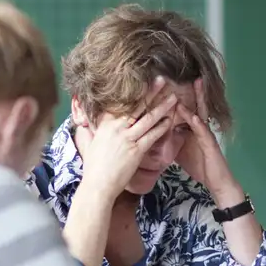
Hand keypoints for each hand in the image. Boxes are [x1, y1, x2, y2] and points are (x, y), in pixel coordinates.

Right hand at [79, 78, 176, 200]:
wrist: (98, 184)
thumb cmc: (94, 167)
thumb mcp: (92, 143)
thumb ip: (96, 131)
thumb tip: (92, 125)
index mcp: (106, 124)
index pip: (122, 103)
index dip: (135, 93)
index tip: (144, 83)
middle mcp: (116, 128)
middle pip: (137, 106)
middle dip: (151, 93)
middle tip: (162, 81)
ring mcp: (127, 138)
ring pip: (148, 118)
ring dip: (162, 107)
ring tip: (173, 97)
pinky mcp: (136, 150)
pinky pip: (152, 135)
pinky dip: (162, 127)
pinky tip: (170, 120)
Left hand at [175, 78, 240, 204]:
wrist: (216, 183)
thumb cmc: (199, 166)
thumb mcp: (180, 150)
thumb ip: (170, 139)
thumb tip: (155, 133)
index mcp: (192, 129)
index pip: (184, 109)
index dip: (177, 97)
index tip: (171, 83)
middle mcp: (200, 128)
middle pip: (195, 105)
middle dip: (192, 90)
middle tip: (189, 72)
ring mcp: (207, 135)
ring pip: (201, 113)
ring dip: (199, 99)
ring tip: (196, 84)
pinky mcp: (211, 145)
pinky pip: (204, 132)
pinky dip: (197, 123)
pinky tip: (193, 116)